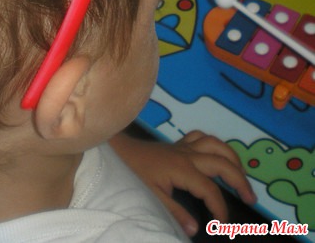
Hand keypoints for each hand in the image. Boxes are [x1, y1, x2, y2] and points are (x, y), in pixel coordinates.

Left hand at [109, 130, 256, 237]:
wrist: (117, 150)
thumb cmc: (132, 172)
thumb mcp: (151, 196)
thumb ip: (174, 213)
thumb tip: (194, 230)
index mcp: (183, 169)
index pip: (210, 190)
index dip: (220, 208)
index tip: (223, 226)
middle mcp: (188, 154)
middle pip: (222, 163)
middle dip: (240, 180)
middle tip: (250, 199)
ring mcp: (184, 146)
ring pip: (216, 144)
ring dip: (233, 158)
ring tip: (242, 175)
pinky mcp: (178, 144)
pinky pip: (202, 138)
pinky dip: (214, 145)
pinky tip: (218, 156)